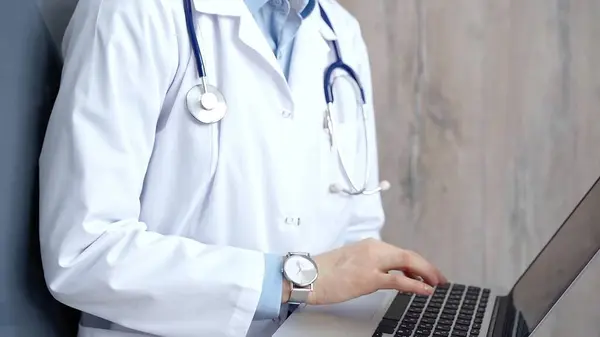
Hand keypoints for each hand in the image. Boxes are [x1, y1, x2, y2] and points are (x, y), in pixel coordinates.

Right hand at [281, 238, 446, 304]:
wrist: (306, 276)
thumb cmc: (323, 272)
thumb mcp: (351, 262)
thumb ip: (369, 264)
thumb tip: (385, 274)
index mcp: (369, 245)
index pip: (400, 252)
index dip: (418, 262)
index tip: (427, 272)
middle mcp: (373, 248)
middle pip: (409, 255)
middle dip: (428, 267)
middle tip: (440, 279)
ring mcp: (372, 262)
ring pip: (408, 263)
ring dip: (426, 273)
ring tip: (437, 283)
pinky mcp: (368, 277)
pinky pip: (399, 280)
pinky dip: (416, 284)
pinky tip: (425, 290)